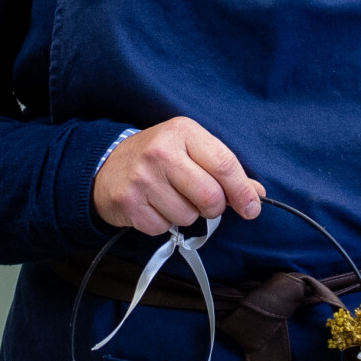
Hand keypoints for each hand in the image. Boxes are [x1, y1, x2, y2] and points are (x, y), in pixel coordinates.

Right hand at [92, 117, 264, 234]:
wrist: (105, 165)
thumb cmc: (158, 158)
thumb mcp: (190, 150)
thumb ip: (223, 169)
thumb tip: (256, 194)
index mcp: (183, 132)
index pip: (224, 164)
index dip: (242, 190)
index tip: (252, 207)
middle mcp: (161, 152)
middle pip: (209, 196)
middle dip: (213, 207)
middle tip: (203, 202)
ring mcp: (142, 178)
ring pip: (188, 216)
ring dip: (186, 214)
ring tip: (170, 197)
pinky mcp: (129, 203)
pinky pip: (164, 228)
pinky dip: (163, 223)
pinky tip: (153, 206)